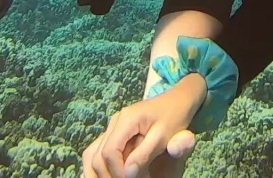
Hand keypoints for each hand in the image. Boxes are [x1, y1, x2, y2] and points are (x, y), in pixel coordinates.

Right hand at [82, 76, 202, 177]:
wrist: (177, 101)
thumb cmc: (174, 117)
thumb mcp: (163, 136)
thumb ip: (144, 154)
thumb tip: (127, 173)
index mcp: (126, 120)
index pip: (110, 152)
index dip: (117, 172)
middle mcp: (114, 122)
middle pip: (99, 155)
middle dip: (110, 175)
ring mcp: (113, 127)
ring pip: (95, 154)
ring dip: (104, 172)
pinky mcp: (115, 133)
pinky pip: (102, 152)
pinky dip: (105, 166)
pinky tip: (115, 175)